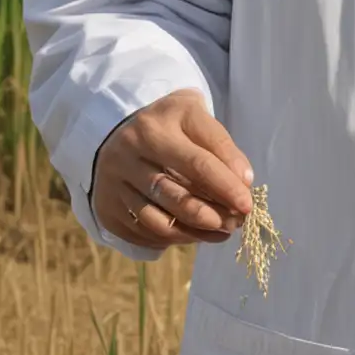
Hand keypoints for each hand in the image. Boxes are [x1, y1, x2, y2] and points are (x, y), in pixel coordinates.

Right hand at [91, 88, 254, 250]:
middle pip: (175, 195)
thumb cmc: (167, 123)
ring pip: (158, 220)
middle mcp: (127, 155)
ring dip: (196, 231)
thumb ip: (220, 145)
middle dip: (213, 214)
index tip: (248, 203)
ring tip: (222, 230)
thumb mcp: (194, 116)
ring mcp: (113, 183)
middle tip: (237, 222)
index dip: (226, 186)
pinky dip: (175, 238)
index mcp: (154, 128)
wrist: (115, 128)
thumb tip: (243, 182)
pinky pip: (144, 232)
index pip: (198, 163)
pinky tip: (197, 234)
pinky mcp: (106, 208)